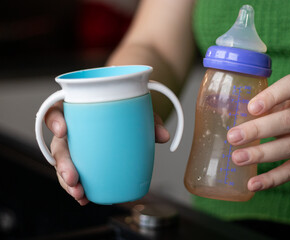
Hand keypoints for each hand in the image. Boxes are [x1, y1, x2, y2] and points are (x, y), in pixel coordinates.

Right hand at [45, 101, 169, 205]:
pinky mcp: (82, 160)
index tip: (63, 130)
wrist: (129, 115)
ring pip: (62, 164)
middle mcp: (71, 129)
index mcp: (77, 110)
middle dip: (62, 163)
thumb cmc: (126, 109)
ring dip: (67, 181)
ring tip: (79, 194)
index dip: (54, 120)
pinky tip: (84, 198)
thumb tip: (163, 136)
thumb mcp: (138, 110)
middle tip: (73, 178)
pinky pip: (75, 174)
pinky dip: (78, 187)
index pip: (56, 110)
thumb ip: (149, 120)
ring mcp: (75, 146)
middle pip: (58, 145)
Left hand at [227, 74, 289, 191]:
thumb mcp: (289, 103)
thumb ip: (264, 106)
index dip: (272, 95)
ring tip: (237, 157)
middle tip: (233, 136)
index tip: (250, 107)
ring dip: (262, 154)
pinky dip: (272, 179)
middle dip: (258, 129)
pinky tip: (253, 183)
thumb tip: (219, 110)